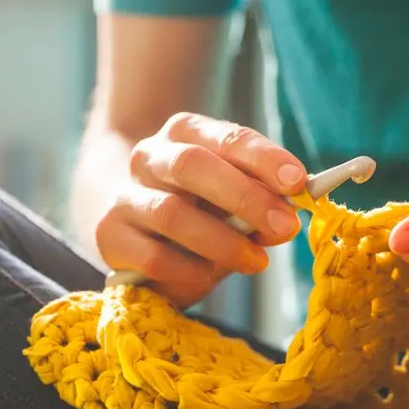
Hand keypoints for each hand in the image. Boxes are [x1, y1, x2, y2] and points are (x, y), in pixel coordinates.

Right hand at [95, 112, 306, 306]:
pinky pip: (153, 256)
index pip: (228, 136)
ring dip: (223, 241)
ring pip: (172, 213)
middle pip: (194, 166)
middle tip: (286, 226)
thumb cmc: (201, 209)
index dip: (264, 158)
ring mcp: (126, 195)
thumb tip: (288, 220)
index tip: (299, 182)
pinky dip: (189, 269)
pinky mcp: (110, 236)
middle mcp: (150, 155)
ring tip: (256, 261)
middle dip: (245, 197)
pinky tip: (208, 275)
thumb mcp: (235, 200)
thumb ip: (263, 203)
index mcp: (187, 132)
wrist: (136, 228)